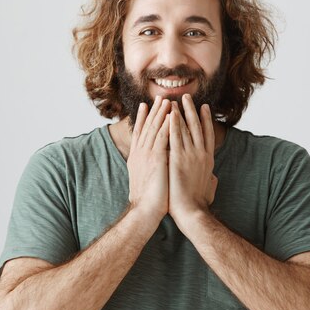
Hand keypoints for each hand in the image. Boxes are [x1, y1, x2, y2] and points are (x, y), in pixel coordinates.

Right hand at [127, 96, 170, 222]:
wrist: (145, 211)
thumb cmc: (149, 201)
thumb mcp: (146, 180)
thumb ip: (150, 169)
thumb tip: (155, 166)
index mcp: (136, 157)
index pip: (139, 133)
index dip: (142, 118)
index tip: (144, 106)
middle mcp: (140, 153)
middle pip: (147, 127)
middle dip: (153, 111)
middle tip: (159, 97)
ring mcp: (147, 155)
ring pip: (155, 129)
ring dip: (161, 113)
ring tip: (167, 100)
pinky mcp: (156, 159)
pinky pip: (162, 137)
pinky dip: (167, 125)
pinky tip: (172, 115)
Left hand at [167, 95, 216, 227]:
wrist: (192, 212)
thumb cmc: (199, 204)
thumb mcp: (209, 188)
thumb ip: (211, 179)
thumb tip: (213, 177)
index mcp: (208, 160)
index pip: (207, 134)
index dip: (206, 120)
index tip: (204, 107)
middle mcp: (201, 154)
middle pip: (198, 126)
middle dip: (192, 110)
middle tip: (188, 97)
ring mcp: (191, 155)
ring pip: (186, 128)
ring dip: (181, 112)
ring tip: (176, 99)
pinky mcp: (178, 159)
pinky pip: (175, 137)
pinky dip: (172, 124)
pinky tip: (169, 114)